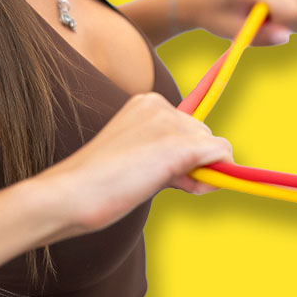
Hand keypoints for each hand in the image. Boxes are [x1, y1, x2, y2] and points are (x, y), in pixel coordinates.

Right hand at [38, 92, 233, 235]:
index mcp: (146, 103)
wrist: (74, 193)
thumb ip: (168, 158)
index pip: (185, 125)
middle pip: (202, 134)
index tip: (168, 173)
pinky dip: (220, 172)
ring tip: (166, 186)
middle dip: (195, 162)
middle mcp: (160, 105)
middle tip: (170, 184)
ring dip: (203, 172)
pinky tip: (196, 186)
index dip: (184, 152)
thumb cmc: (101, 183)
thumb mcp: (137, 158)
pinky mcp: (179, 145)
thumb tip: (210, 169)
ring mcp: (170, 124)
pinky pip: (222, 154)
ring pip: (214, 146)